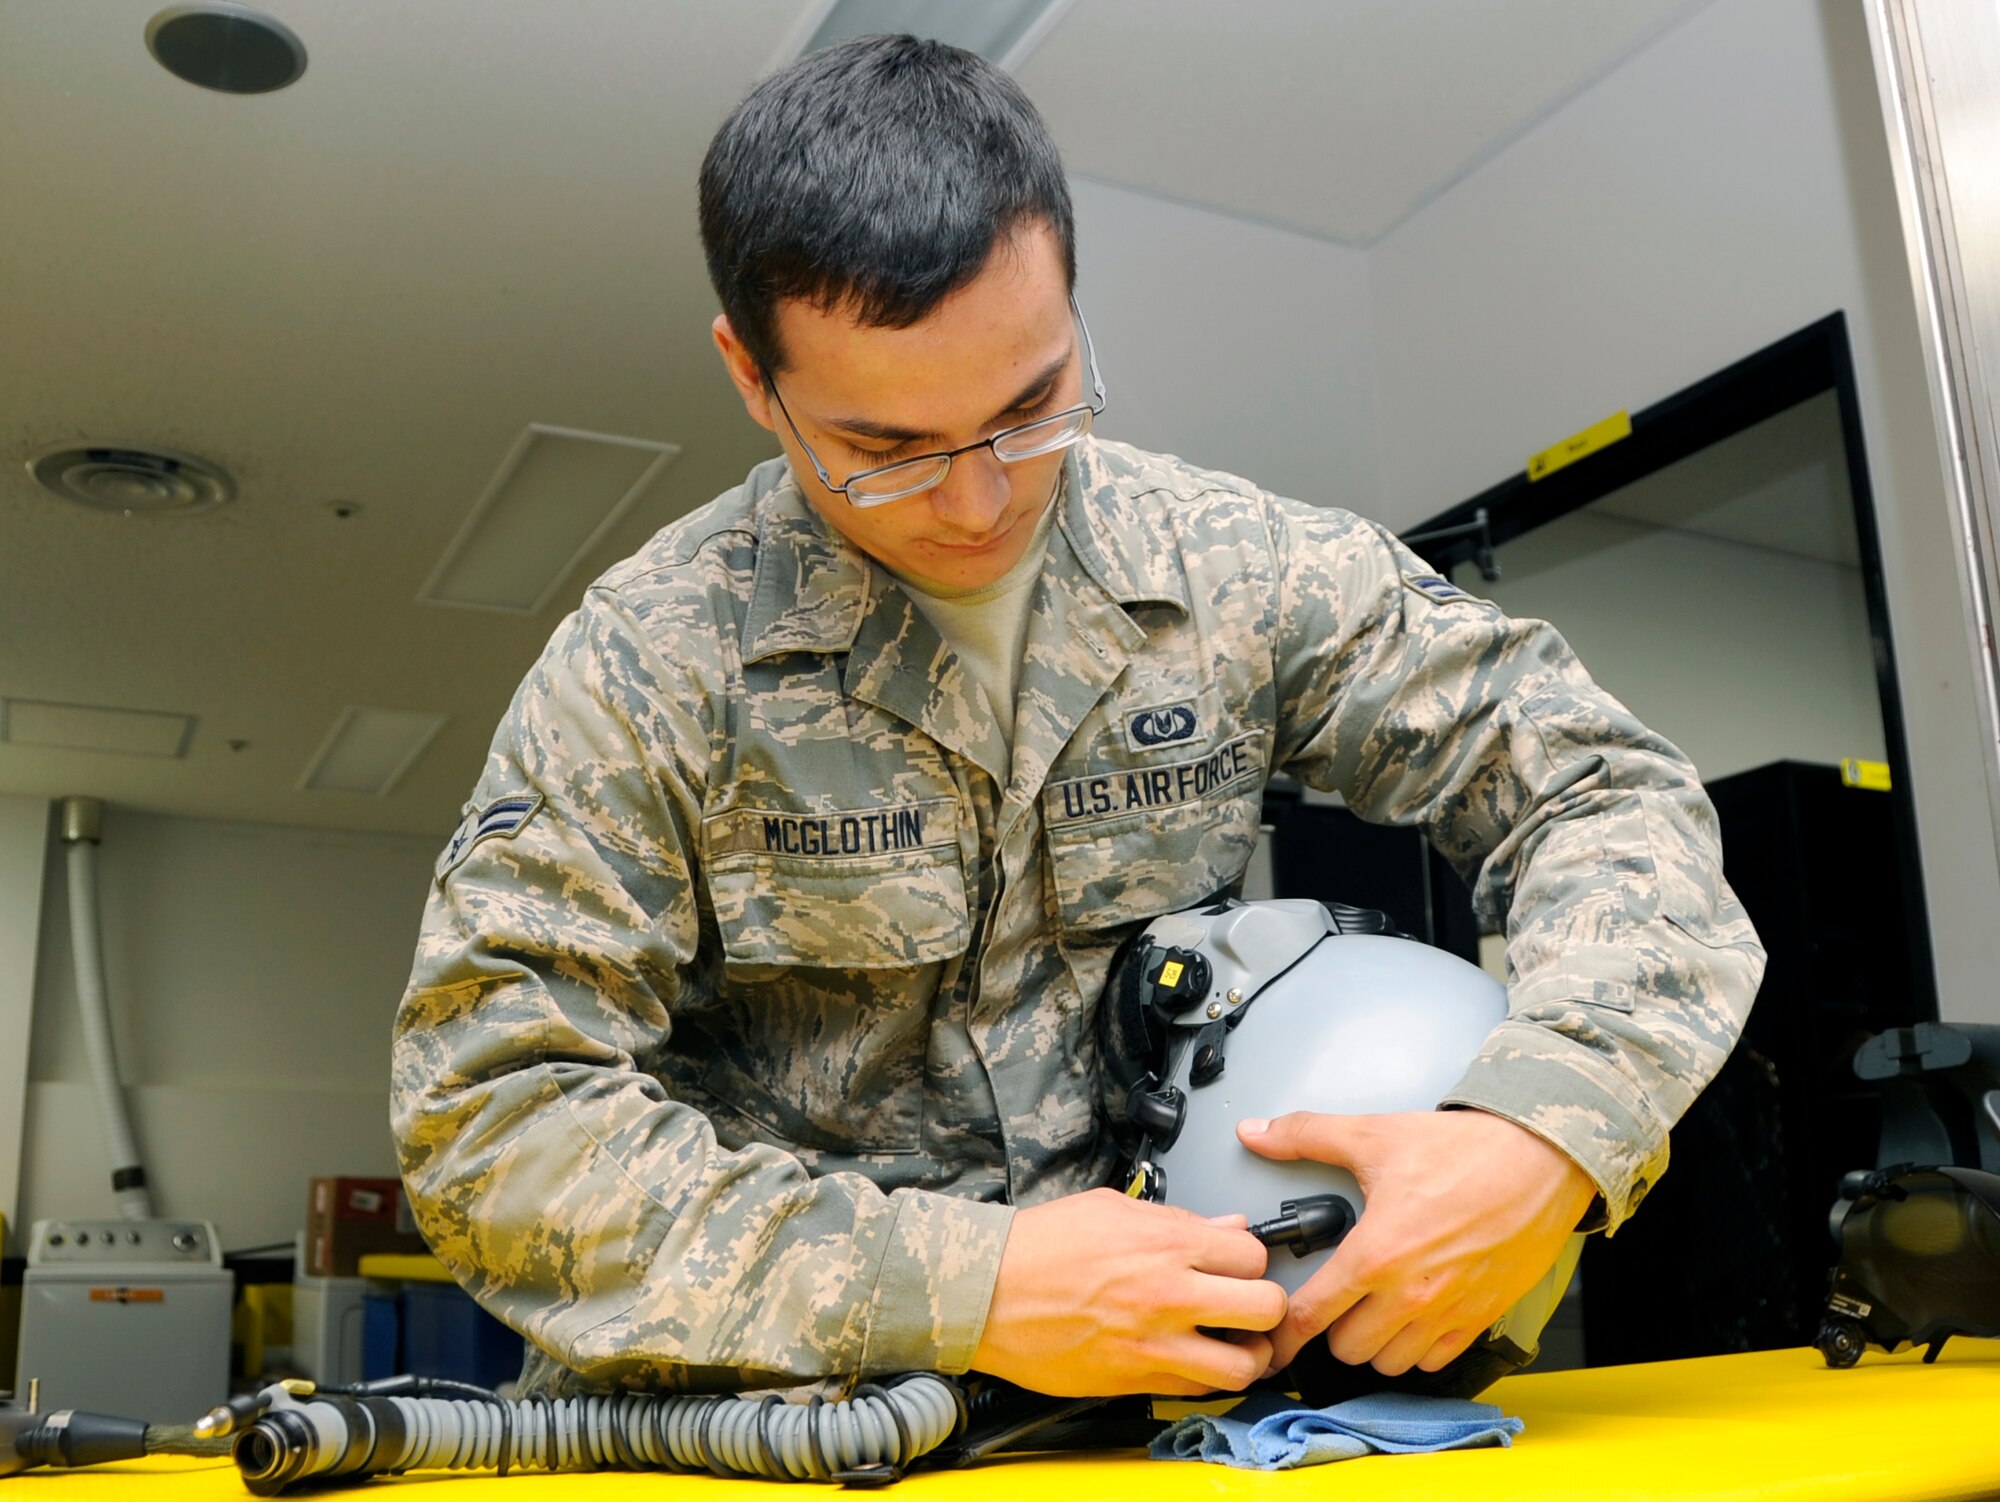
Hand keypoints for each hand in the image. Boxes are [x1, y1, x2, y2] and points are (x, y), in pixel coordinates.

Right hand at [970, 1187, 1286, 1396]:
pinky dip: (1208, 1378)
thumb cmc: (1039, 1246)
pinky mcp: (1137, 1379)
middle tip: (1253, 1303)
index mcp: (1167, 1243)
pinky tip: (1197, 1360)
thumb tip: (1223, 1225)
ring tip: (1237, 1342)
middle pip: (1267, 1308)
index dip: (1252, 1258)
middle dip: (1267, 1305)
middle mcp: (1170, 1294)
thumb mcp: (1112, 1208)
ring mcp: (1156, 1343)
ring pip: (1245, 1364)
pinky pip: (1199, 1389)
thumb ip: (1176, 1219)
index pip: (1254, 1254)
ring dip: (1249, 1353)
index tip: (1243, 1263)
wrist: (988, 1290)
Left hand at [1239, 1109, 1595, 1377]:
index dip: (1284, 1334)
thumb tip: (1257, 1132)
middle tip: (1335, 1302)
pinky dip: (1419, 1350)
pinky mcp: (1481, 1317)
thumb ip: (1306, 1135)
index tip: (1275, 1341)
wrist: (1541, 1159)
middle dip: (1333, 1329)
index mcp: (1375, 1253)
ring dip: (1375, 1343)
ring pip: (1391, 1362)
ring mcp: (1448, 1311)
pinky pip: (1436, 1362)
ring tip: (1373, 1310)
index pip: (1311, 1315)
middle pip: (1347, 1349)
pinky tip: (1413, 1318)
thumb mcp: (1374, 1135)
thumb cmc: (1465, 1150)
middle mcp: (1410, 1293)